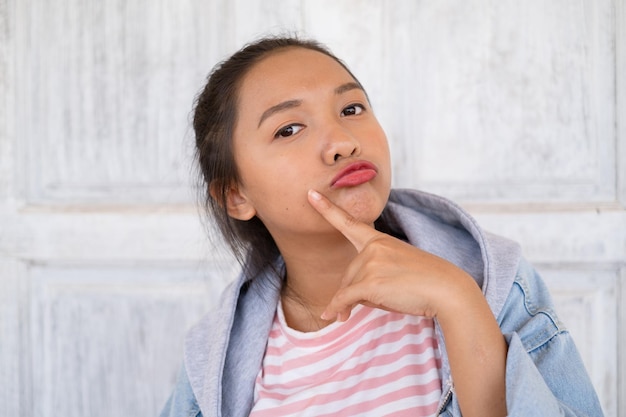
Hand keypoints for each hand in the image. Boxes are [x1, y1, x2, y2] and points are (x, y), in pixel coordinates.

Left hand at [307, 189, 476, 321]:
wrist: (448, 289)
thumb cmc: (426, 282)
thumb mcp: (398, 269)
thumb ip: (373, 276)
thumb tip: (345, 302)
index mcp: (380, 240)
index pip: (348, 223)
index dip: (326, 209)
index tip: (309, 195)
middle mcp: (373, 247)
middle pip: (349, 274)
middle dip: (357, 291)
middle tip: (384, 299)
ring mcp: (371, 263)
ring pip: (350, 289)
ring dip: (360, 302)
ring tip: (391, 302)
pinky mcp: (369, 282)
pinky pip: (345, 298)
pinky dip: (336, 309)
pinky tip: (332, 318)